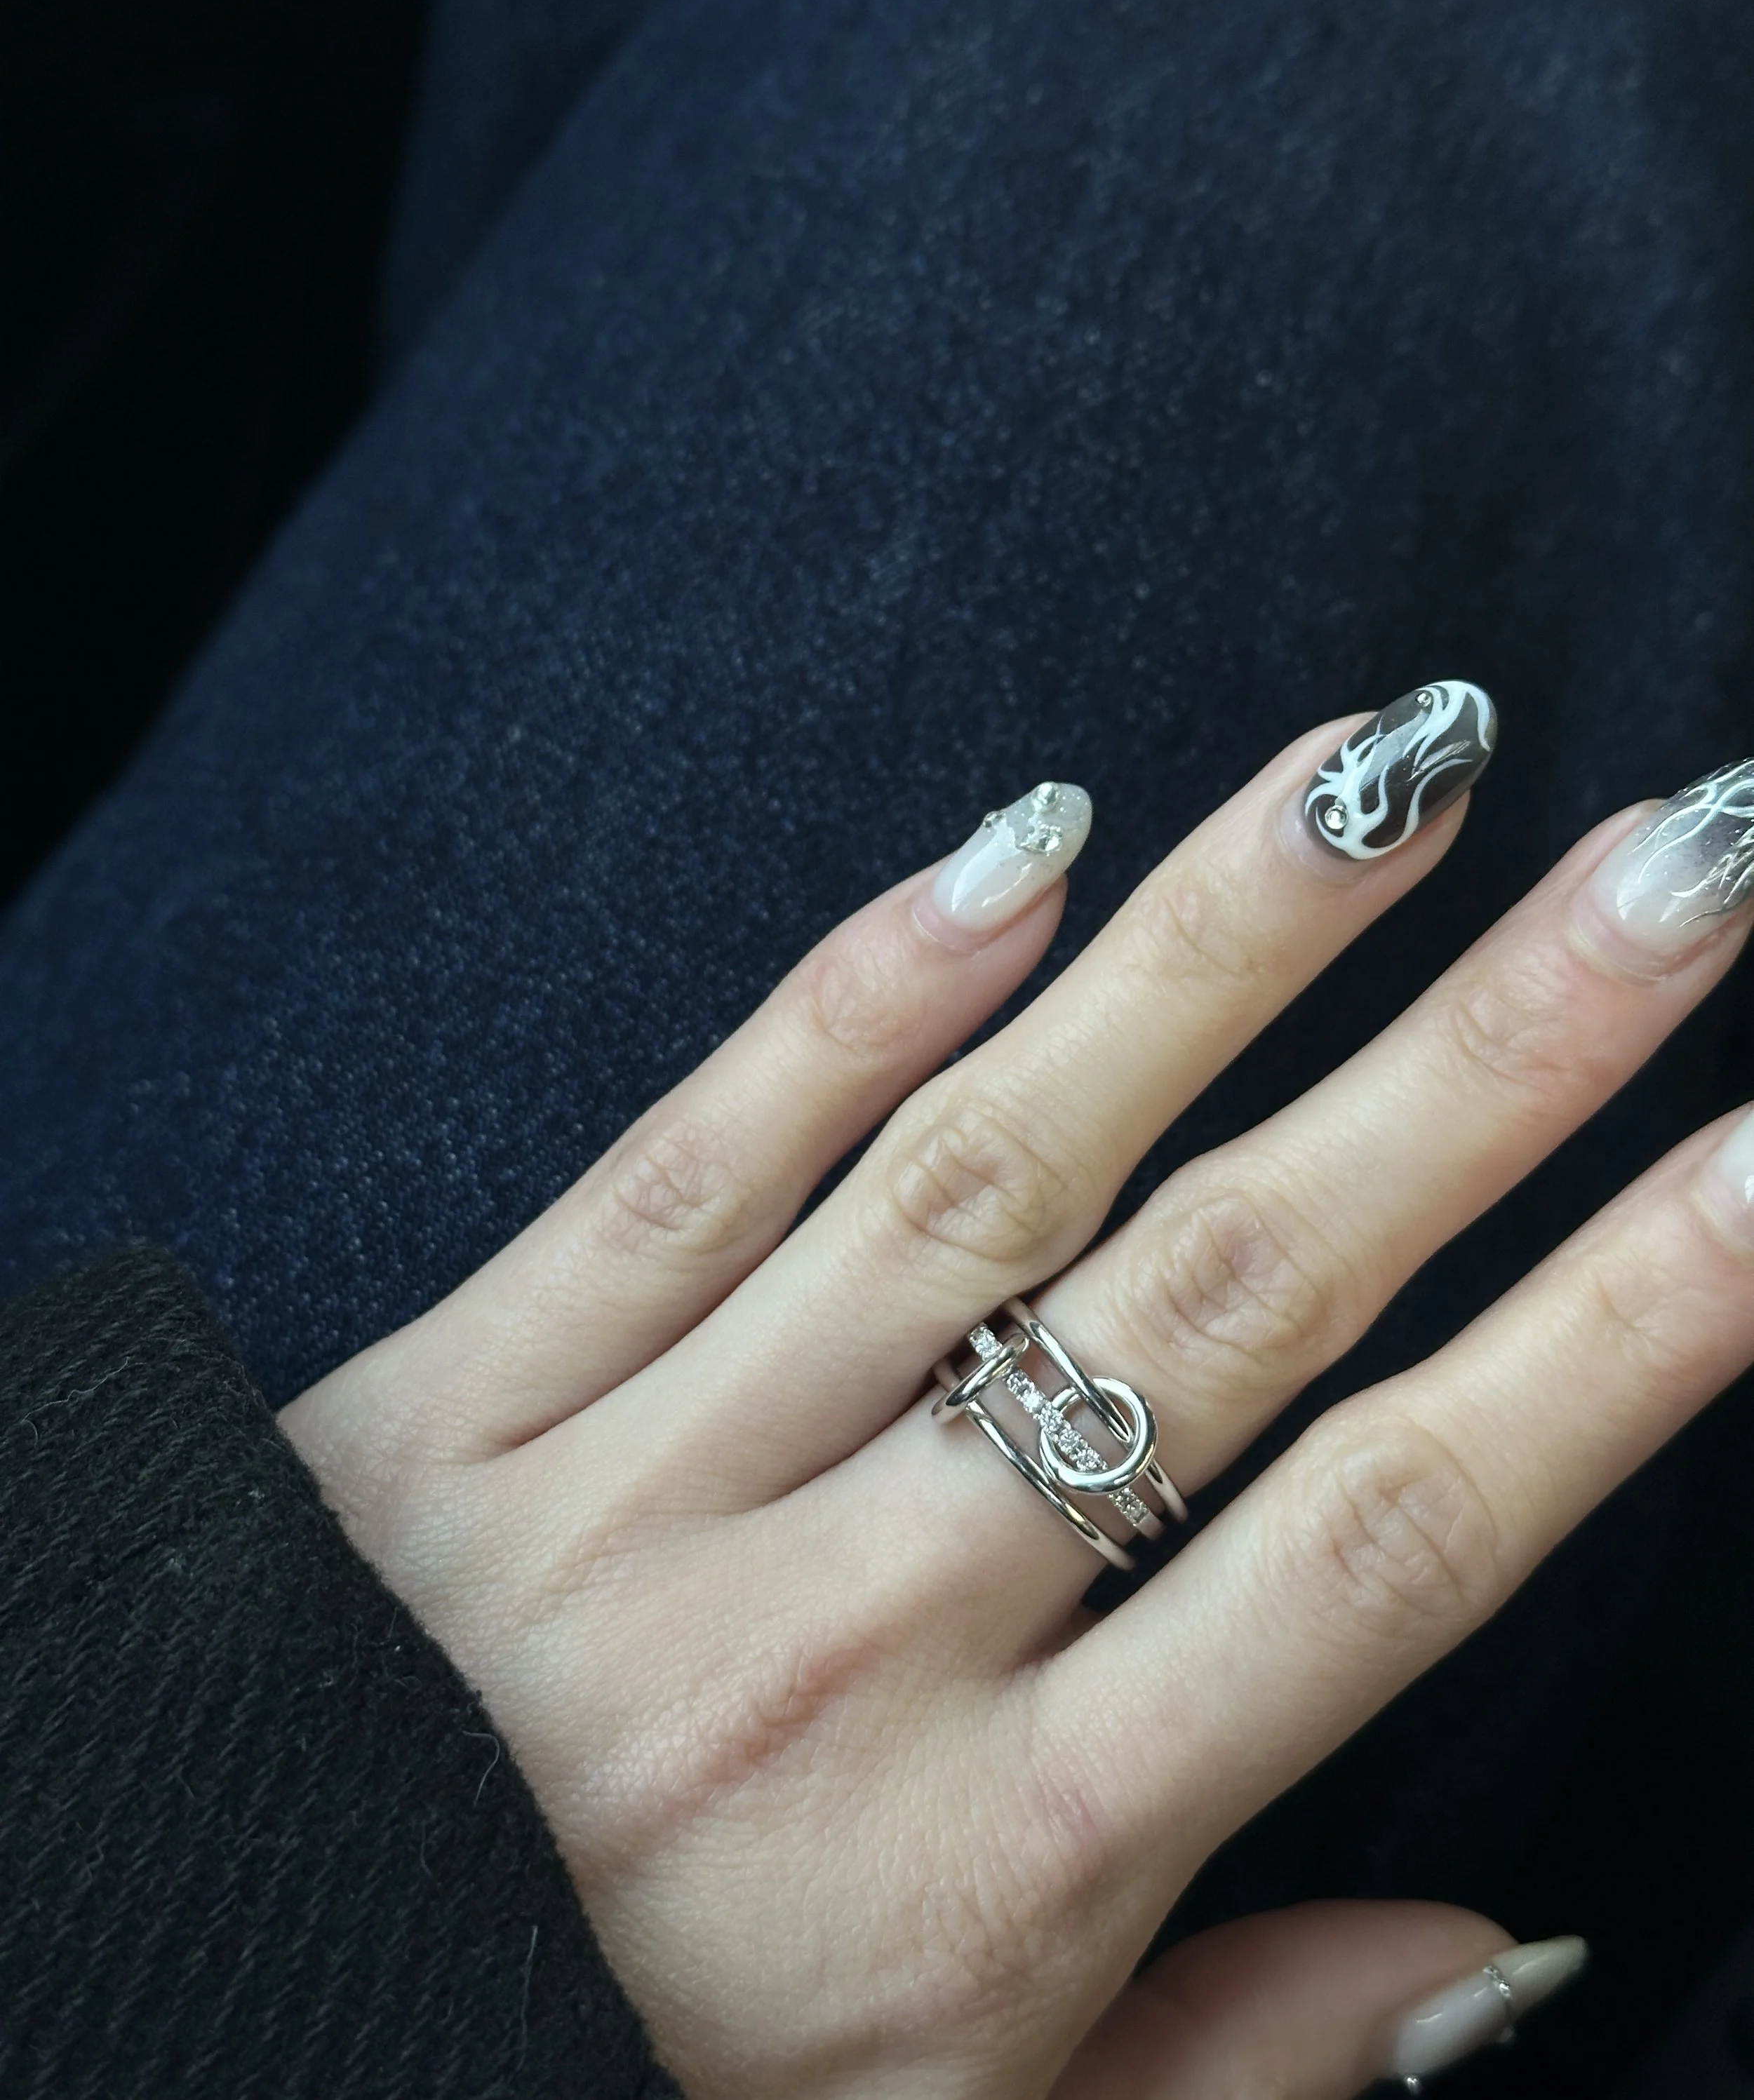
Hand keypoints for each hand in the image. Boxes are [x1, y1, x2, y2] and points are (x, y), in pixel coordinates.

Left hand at [282, 692, 1753, 2096]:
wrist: (186, 2042)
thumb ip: (1227, 2065)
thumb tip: (1496, 1960)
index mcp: (997, 1865)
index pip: (1380, 1546)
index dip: (1612, 1344)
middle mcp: (849, 1637)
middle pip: (1225, 1298)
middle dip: (1488, 1071)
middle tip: (1676, 863)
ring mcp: (643, 1485)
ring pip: (980, 1171)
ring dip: (1209, 952)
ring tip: (1396, 769)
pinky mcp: (467, 1388)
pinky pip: (688, 1157)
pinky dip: (854, 991)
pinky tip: (1019, 840)